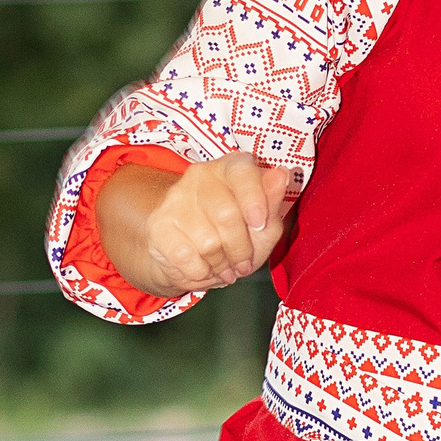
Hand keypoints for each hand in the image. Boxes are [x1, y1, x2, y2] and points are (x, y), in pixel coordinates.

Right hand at [116, 150, 293, 296]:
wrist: (190, 253)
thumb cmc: (236, 234)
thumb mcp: (264, 223)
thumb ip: (273, 202)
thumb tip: (282, 174)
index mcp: (231, 168)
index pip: (242, 172)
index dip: (254, 199)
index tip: (260, 224)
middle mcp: (200, 175)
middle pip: (226, 214)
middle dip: (241, 249)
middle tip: (244, 264)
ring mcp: (176, 198)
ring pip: (207, 242)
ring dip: (221, 265)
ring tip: (224, 267)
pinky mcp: (158, 224)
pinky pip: (185, 257)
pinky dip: (200, 272)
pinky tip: (203, 269)